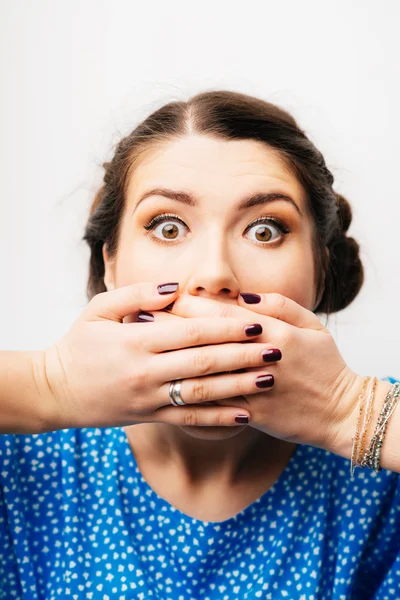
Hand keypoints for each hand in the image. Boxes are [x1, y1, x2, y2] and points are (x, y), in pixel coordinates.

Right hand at [40, 282, 276, 430]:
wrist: (55, 391)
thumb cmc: (78, 344)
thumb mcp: (99, 309)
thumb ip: (137, 296)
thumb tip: (176, 289)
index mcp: (137, 341)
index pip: (192, 333)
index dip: (227, 328)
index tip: (257, 322)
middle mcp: (147, 372)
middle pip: (205, 363)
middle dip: (244, 356)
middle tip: (277, 349)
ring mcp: (150, 398)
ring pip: (203, 393)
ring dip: (239, 386)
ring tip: (270, 378)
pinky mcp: (150, 417)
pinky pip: (190, 421)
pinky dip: (219, 419)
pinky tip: (245, 415)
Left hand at [161, 293, 362, 450]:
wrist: (342, 413)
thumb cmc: (326, 364)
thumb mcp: (312, 325)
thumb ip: (278, 306)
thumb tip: (243, 296)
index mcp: (273, 331)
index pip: (221, 313)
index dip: (189, 305)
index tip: (161, 298)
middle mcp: (259, 358)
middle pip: (206, 340)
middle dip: (170, 329)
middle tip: (139, 320)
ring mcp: (254, 389)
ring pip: (204, 373)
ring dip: (171, 361)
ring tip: (143, 352)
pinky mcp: (251, 415)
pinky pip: (214, 406)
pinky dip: (189, 397)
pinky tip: (165, 389)